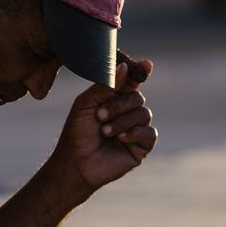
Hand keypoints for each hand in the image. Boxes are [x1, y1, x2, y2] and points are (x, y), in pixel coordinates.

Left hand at [51, 60, 158, 193]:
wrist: (76, 163)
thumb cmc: (77, 133)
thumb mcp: (86, 104)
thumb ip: (105, 86)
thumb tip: (125, 66)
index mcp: (115, 99)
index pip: (132, 82)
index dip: (140, 72)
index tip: (146, 64)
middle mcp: (128, 112)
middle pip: (138, 98)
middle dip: (119, 106)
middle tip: (100, 116)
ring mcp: (136, 129)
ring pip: (144, 114)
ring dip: (122, 121)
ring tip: (105, 132)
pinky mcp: (142, 147)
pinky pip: (149, 133)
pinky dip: (135, 133)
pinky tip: (120, 139)